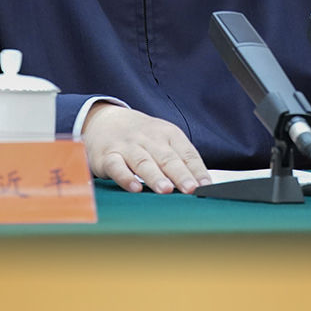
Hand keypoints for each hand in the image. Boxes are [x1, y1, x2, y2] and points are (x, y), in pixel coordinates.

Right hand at [81, 104, 210, 193]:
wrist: (104, 121)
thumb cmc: (141, 137)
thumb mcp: (164, 141)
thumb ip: (181, 161)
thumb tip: (201, 185)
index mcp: (168, 134)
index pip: (187, 153)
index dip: (197, 170)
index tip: (206, 186)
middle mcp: (149, 138)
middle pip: (167, 158)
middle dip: (180, 174)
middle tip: (190, 189)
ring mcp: (128, 147)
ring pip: (143, 162)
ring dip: (155, 176)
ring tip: (166, 190)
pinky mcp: (108, 156)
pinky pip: (117, 166)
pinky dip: (126, 177)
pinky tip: (135, 188)